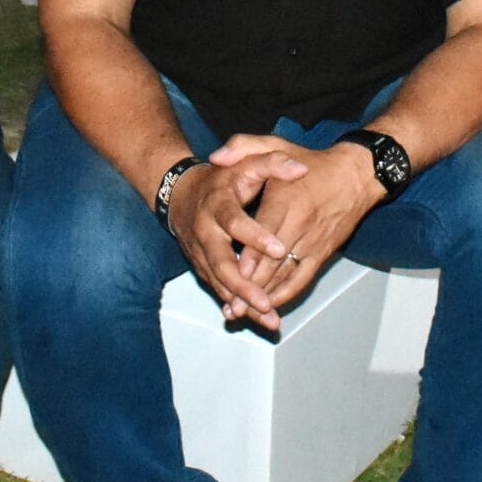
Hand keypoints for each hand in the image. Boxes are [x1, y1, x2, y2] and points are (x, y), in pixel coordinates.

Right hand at [166, 142, 307, 331]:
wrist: (180, 194)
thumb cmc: (222, 179)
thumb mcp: (244, 164)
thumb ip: (271, 163)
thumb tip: (300, 170)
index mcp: (217, 204)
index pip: (235, 222)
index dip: (255, 236)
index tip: (279, 249)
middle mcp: (205, 231)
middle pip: (220, 262)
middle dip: (242, 285)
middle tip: (265, 302)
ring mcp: (201, 253)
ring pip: (219, 283)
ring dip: (243, 302)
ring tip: (268, 317)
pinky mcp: (201, 267)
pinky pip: (220, 290)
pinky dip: (238, 305)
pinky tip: (259, 319)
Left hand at [222, 140, 380, 313]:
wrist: (358, 175)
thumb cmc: (314, 162)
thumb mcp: (278, 143)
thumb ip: (243, 147)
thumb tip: (215, 157)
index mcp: (286, 200)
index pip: (266, 233)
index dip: (250, 255)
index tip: (233, 273)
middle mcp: (300, 225)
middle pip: (273, 261)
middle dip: (250, 285)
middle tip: (230, 304)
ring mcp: (313, 242)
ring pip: (286, 275)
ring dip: (265, 296)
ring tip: (242, 313)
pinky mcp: (323, 253)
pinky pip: (303, 279)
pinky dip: (285, 294)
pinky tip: (269, 306)